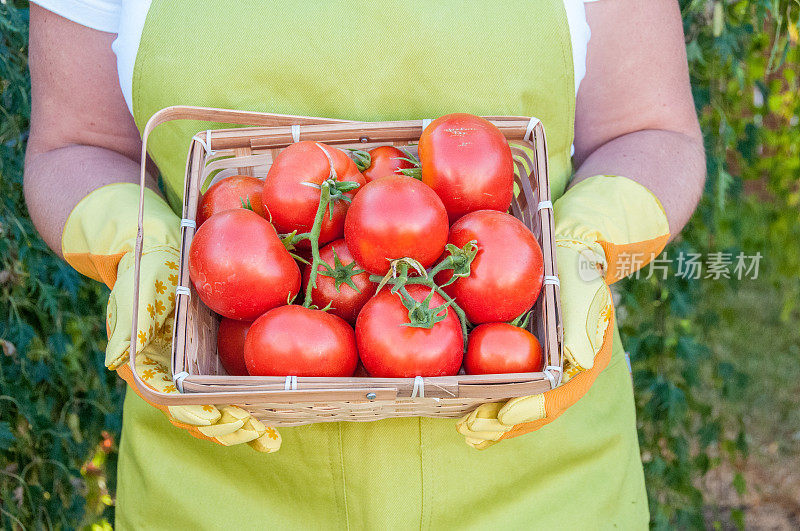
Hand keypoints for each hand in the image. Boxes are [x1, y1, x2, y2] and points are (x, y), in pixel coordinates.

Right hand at [62, 183, 280, 451]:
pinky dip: (253, 404)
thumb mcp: (139, 281)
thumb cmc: (147, 262)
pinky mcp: (216, 356)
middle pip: (197, 413)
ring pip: (218, 408)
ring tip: (269, 440)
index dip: (193, 413)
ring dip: (242, 427)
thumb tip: (114, 358)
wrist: (160, 245)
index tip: (218, 418)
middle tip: (255, 434)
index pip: (169, 399)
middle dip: (225, 428)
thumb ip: (128, 317)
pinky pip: (234, 387)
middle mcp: (172, 372)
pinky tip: (279, 415)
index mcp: (148, 362)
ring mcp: (196, 367)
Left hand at [457, 175, 668, 447]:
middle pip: (539, 400)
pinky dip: (488, 385)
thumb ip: (584, 310)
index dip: (533, 408)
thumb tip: (579, 361)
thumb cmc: (586, 240)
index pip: (562, 389)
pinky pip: (510, 368)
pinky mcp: (532, 337)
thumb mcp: (585, 266)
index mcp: (587, 346)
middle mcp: (569, 356)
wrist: (586, 222)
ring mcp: (550, 349)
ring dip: (495, 410)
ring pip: (524, 390)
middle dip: (506, 420)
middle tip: (472, 432)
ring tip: (466, 428)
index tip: (502, 417)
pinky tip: (461, 392)